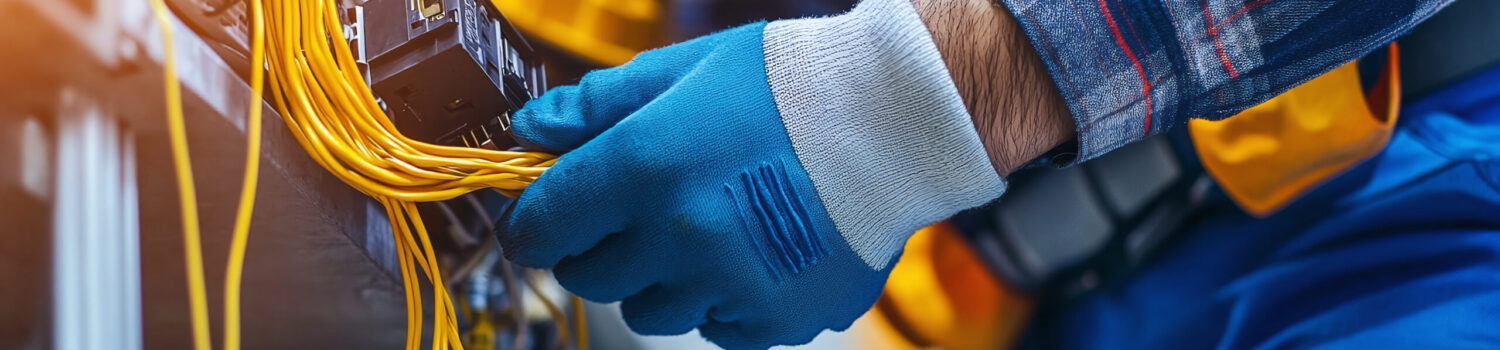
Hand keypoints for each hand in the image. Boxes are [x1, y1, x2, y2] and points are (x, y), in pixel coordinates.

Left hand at [499, 0, 1010, 347]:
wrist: (894, 122)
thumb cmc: (787, 84)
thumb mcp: (682, 71)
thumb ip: (597, 106)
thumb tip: (530, 131)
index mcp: (642, 167)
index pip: (543, 227)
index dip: (534, 224)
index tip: (543, 220)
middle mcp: (677, 236)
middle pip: (590, 278)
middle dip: (597, 249)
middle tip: (633, 218)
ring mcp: (726, 285)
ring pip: (651, 310)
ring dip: (660, 279)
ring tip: (704, 232)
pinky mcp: (772, 319)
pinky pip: (715, 327)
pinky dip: (721, 300)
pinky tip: (752, 253)